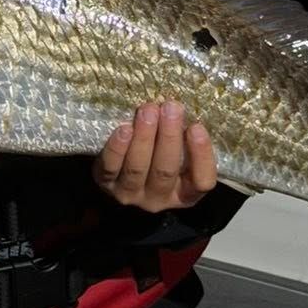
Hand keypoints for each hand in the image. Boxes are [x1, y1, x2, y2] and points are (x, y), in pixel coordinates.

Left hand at [93, 100, 217, 212]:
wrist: (121, 168)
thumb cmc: (161, 152)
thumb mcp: (180, 152)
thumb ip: (186, 137)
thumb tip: (185, 108)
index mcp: (185, 193)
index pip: (202, 182)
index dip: (201, 156)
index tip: (197, 127)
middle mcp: (159, 199)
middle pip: (165, 171)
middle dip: (169, 137)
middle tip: (171, 108)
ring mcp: (130, 194)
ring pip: (137, 169)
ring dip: (144, 138)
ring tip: (148, 110)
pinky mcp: (106, 183)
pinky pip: (111, 168)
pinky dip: (117, 148)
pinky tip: (124, 129)